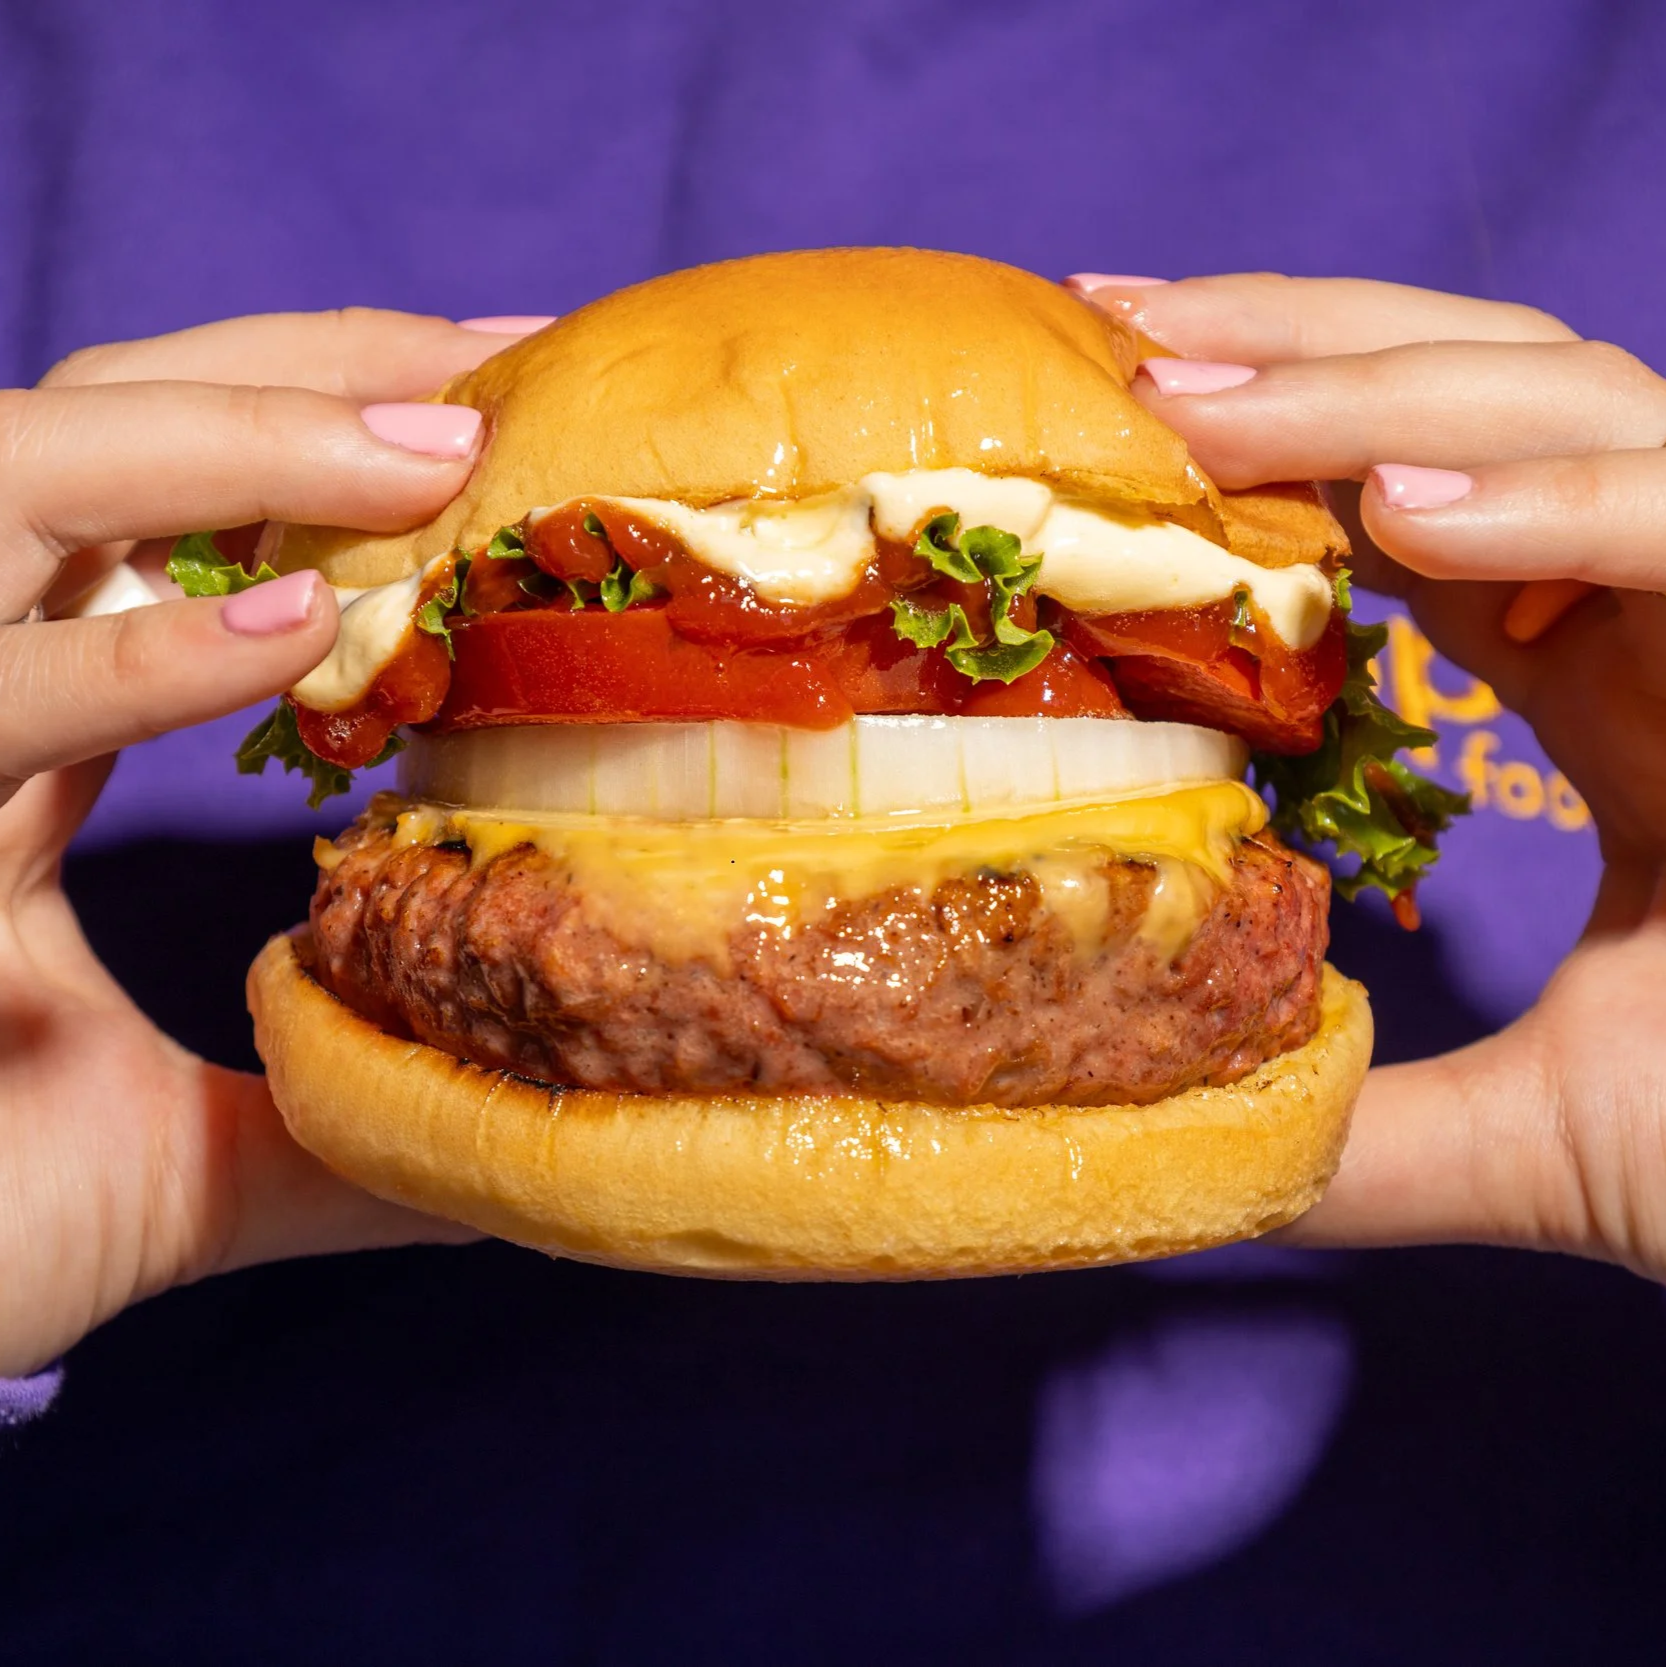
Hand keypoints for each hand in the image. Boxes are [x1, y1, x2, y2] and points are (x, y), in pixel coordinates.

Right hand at [0, 308, 535, 1374]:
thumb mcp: (183, 1162)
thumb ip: (334, 1105)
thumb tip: (517, 1132)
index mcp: (16, 736)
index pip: (169, 521)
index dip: (323, 437)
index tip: (508, 402)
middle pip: (95, 431)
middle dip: (298, 374)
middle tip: (497, 366)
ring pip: (5, 485)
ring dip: (224, 445)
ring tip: (435, 449)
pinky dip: (130, 655)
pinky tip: (296, 631)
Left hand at [1071, 272, 1665, 1278]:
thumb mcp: (1549, 1139)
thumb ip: (1378, 1129)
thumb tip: (1191, 1147)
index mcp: (1619, 681)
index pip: (1427, 501)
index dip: (1272, 445)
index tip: (1108, 413)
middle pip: (1483, 401)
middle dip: (1295, 348)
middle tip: (1110, 332)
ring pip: (1580, 411)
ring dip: (1376, 393)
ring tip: (1187, 409)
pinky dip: (1568, 502)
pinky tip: (1405, 511)